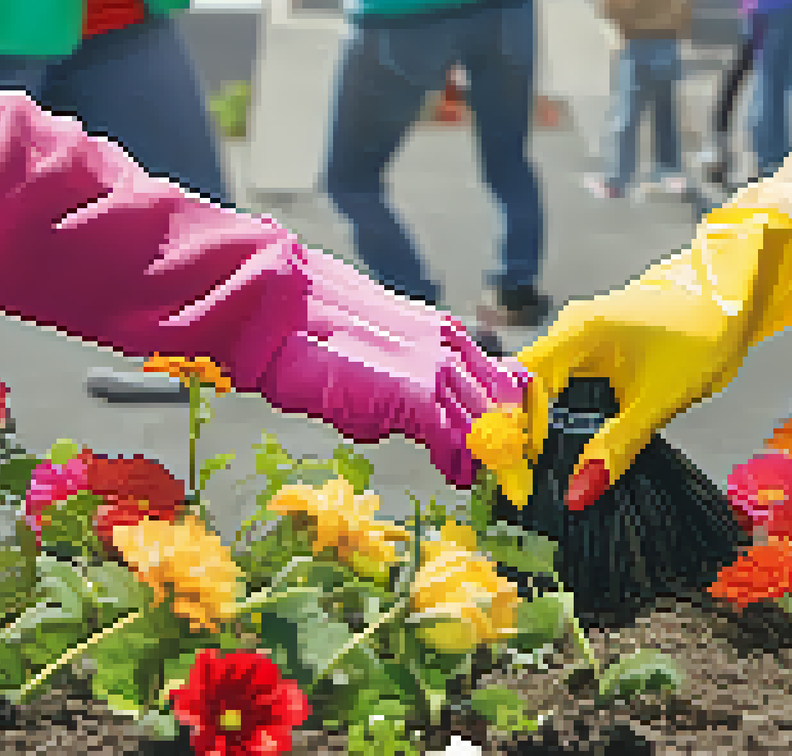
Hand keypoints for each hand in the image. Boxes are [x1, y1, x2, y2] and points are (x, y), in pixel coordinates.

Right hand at [255, 245, 531, 488]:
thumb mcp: (381, 352)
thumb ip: (410, 379)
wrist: (282, 314)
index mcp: (444, 334)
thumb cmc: (317, 334)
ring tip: (477, 478)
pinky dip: (456, 463)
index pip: (504, 380)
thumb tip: (422, 419)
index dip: (509, 417)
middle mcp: (449, 347)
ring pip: (483, 424)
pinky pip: (454, 439)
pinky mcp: (416, 394)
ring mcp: (436, 368)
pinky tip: (451, 474)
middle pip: (500, 407)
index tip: (509, 443)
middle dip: (500, 444)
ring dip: (481, 457)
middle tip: (499, 472)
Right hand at [469, 187, 791, 510]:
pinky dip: (559, 423)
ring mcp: (576, 341)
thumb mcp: (660, 401)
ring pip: (539, 394)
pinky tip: (566, 454)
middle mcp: (566, 333)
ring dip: (538, 435)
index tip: (517, 480)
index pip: (518, 387)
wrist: (729, 296)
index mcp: (576, 334)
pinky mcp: (590, 353)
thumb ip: (617, 446)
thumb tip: (579, 492)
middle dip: (520, 442)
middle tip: (526, 491)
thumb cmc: (701, 336)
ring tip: (541, 481)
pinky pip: (561, 391)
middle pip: (521, 392)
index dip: (510, 435)